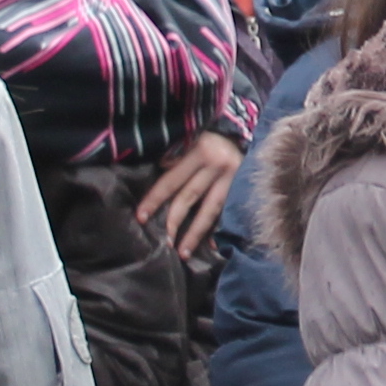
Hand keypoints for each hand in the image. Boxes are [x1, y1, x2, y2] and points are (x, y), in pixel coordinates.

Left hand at [138, 133, 244, 248]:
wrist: (244, 133)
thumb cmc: (211, 137)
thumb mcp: (192, 139)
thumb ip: (176, 156)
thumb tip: (157, 172)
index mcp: (198, 150)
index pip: (171, 180)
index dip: (155, 199)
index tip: (141, 217)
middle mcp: (216, 163)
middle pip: (189, 196)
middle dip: (173, 221)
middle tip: (163, 242)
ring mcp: (233, 176)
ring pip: (209, 209)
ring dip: (194, 233)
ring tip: (182, 253)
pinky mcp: (243, 186)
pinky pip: (227, 211)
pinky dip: (219, 229)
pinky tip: (211, 245)